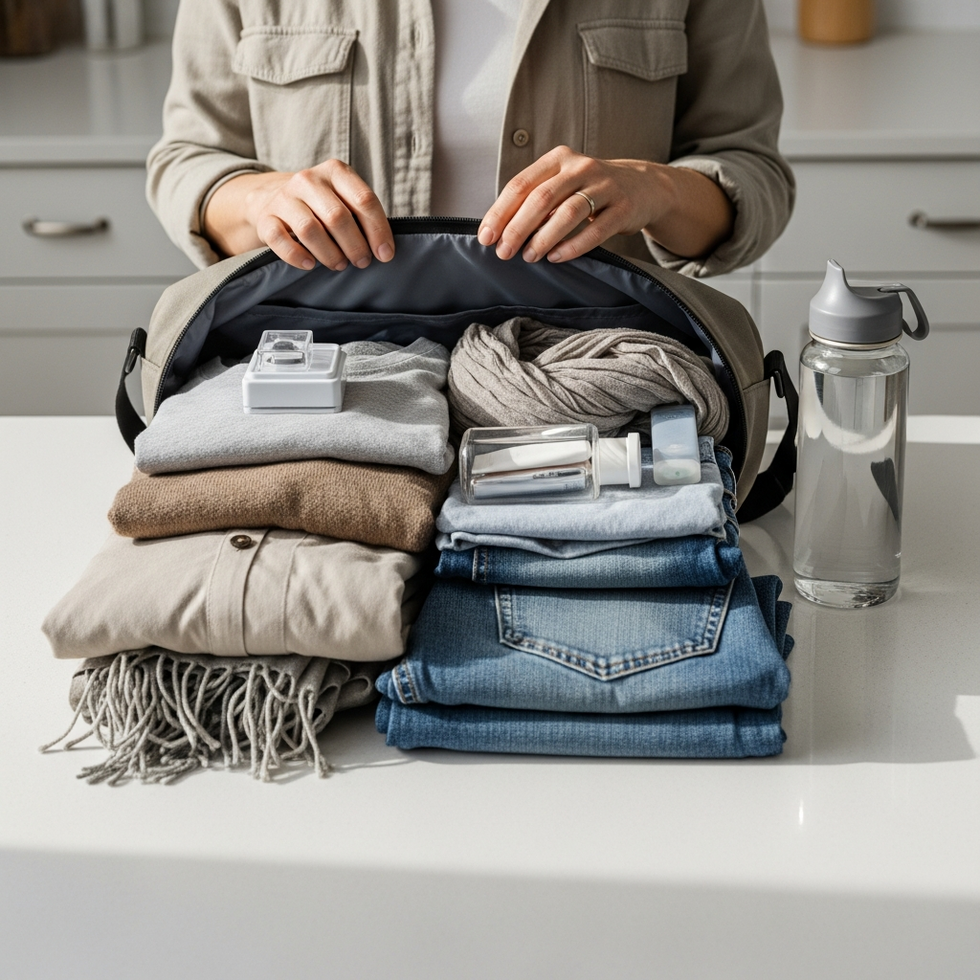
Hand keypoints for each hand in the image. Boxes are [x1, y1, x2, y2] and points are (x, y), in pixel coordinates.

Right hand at [203, 160, 394, 270]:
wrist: (273, 198)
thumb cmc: (321, 205)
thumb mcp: (344, 199)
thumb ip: (363, 216)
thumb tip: (384, 250)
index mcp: (335, 171)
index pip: (364, 200)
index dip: (378, 231)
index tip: (385, 255)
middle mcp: (308, 180)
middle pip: (338, 217)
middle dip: (355, 245)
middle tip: (362, 262)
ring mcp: (284, 197)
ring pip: (310, 230)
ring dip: (329, 254)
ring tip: (339, 264)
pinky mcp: (266, 217)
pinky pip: (280, 239)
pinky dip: (297, 256)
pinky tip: (310, 265)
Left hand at [477, 145, 733, 263]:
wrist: (643, 186)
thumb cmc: (590, 191)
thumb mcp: (562, 184)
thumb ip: (535, 200)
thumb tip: (499, 230)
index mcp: (558, 159)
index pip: (521, 184)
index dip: (500, 212)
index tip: (486, 238)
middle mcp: (581, 166)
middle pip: (541, 198)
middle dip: (517, 228)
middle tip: (504, 253)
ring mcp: (605, 185)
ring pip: (568, 212)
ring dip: (544, 238)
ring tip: (529, 257)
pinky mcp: (624, 206)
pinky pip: (596, 229)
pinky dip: (573, 246)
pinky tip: (556, 257)